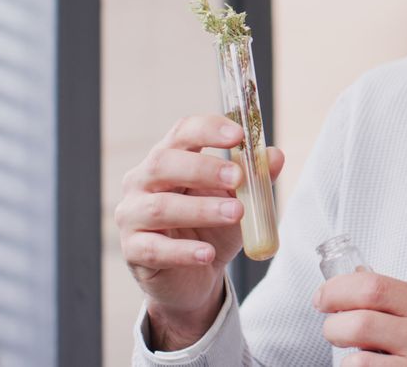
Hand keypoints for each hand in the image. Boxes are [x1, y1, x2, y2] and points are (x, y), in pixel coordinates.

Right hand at [115, 115, 284, 349]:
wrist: (195, 275)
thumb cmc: (212, 228)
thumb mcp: (239, 200)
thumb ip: (256, 178)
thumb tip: (275, 156)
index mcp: (169, 159)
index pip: (181, 133)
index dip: (208, 130)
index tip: (237, 135)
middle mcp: (142, 181)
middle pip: (163, 163)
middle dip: (204, 168)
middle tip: (238, 177)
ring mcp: (132, 216)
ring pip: (160, 207)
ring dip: (202, 209)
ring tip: (236, 213)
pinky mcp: (133, 251)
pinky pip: (154, 249)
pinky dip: (183, 252)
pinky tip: (207, 254)